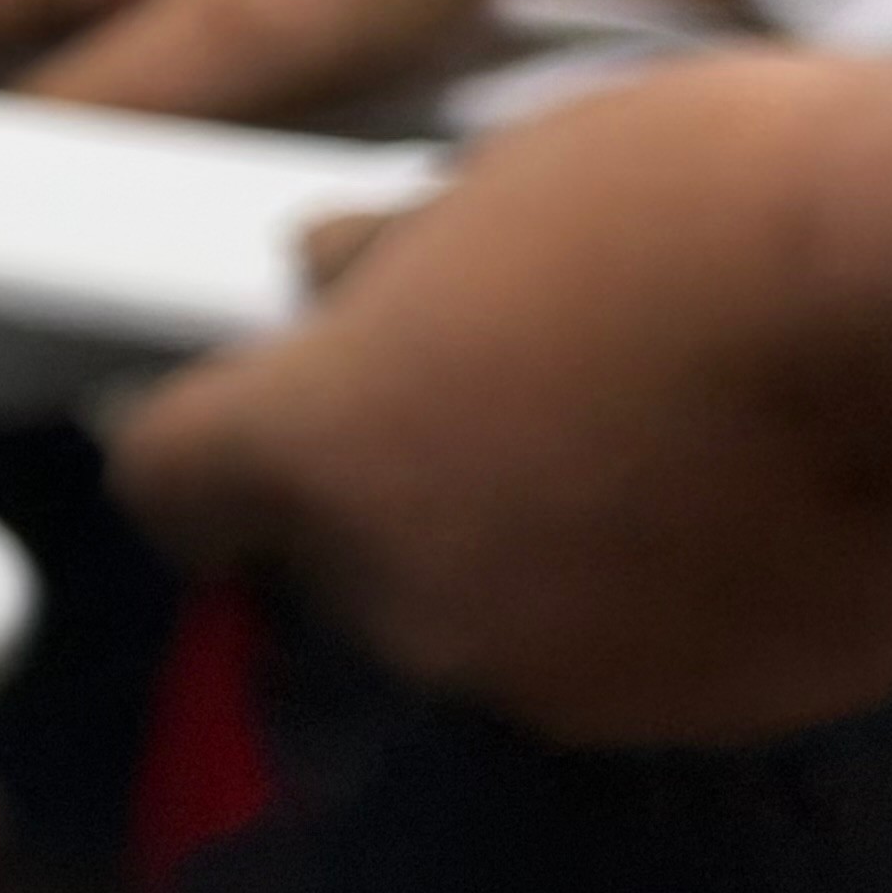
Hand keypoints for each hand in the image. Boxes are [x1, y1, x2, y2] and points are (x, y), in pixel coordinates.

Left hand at [114, 52, 891, 743]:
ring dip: (510, 553)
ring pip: (467, 618)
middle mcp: (397, 596)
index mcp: (316, 452)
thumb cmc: (724, 203)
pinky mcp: (686, 718)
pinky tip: (720, 510)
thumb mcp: (509, 174)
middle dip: (374, 492)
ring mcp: (541, 674)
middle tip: (484, 395)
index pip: (167, 481)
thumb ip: (389, 257)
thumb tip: (329, 274)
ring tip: (629, 443)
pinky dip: (638, 604)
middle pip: (322, 560)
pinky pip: (611, 660)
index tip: (249, 405)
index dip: (202, 439)